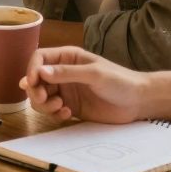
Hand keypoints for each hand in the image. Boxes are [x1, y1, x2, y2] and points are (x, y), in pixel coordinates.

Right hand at [21, 47, 147, 123]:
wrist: (138, 102)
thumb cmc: (120, 81)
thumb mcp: (94, 74)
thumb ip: (67, 73)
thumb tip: (41, 72)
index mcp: (68, 57)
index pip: (39, 58)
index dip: (32, 69)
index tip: (32, 83)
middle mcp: (63, 73)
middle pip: (36, 79)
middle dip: (35, 91)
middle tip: (45, 100)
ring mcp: (66, 90)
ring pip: (41, 97)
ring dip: (44, 104)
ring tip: (60, 108)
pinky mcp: (71, 107)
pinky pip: (52, 110)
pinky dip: (54, 114)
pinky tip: (67, 114)